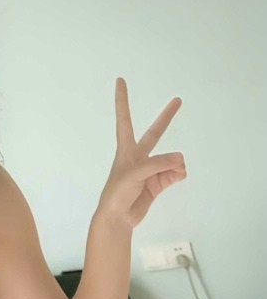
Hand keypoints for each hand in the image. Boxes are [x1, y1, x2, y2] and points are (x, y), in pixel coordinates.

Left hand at [97, 77, 186, 229]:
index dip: (122, 100)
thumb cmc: (117, 193)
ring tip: (175, 171)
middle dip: (166, 117)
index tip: (120, 80)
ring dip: (176, 163)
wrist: (117, 218)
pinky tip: (178, 175)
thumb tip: (181, 159)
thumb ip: (158, 164)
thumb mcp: (135, 174)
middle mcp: (139, 156)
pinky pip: (175, 173)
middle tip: (178, 100)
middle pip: (156, 132)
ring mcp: (150, 169)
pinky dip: (178, 173)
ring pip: (171, 159)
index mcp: (126, 149)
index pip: (124, 119)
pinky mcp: (158, 182)